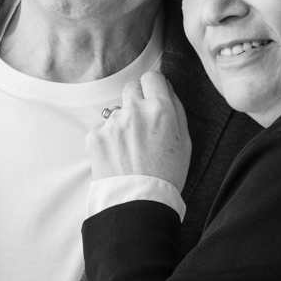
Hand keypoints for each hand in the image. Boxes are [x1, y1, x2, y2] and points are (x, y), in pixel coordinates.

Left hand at [86, 71, 191, 192]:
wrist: (139, 203)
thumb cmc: (168, 174)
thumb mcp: (185, 141)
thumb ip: (176, 110)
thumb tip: (166, 87)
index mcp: (160, 109)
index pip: (152, 77)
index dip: (152, 86)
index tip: (152, 95)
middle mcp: (134, 110)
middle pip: (131, 88)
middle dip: (136, 100)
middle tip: (141, 124)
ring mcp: (112, 123)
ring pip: (116, 112)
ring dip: (121, 123)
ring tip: (129, 150)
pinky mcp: (95, 136)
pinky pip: (102, 129)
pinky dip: (107, 140)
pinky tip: (117, 157)